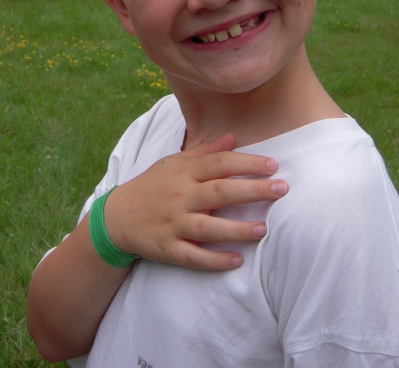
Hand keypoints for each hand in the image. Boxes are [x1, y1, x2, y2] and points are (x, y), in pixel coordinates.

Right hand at [104, 133, 287, 270]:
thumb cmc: (151, 186)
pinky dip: (214, 260)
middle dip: (252, 190)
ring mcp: (173, 224)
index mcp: (183, 173)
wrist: (116, 217)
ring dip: (236, 229)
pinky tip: (237, 260)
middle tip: (282, 189)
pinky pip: (193, 256)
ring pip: (208, 227)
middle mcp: (180, 196)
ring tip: (263, 229)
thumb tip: (233, 137)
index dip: (246, 163)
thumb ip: (204, 152)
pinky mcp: (167, 249)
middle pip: (219, 192)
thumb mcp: (173, 164)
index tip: (273, 165)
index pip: (218, 163)